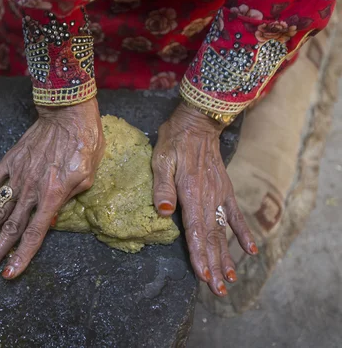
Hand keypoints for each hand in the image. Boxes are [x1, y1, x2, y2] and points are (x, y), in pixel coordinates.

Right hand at [0, 98, 104, 278]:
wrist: (69, 113)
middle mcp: (32, 189)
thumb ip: (69, 198)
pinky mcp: (11, 160)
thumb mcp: (88, 176)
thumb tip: (54, 214)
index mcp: (53, 196)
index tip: (8, 272)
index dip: (21, 255)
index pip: (35, 233)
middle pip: (11, 226)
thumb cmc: (84, 143)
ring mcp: (18, 175)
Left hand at [151, 102, 257, 296]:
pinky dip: (242, 233)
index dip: (200, 256)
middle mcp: (208, 199)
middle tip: (219, 290)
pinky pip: (235, 215)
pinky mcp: (224, 189)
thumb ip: (162, 186)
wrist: (199, 122)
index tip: (204, 277)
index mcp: (192, 194)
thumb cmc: (175, 141)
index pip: (196, 232)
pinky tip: (249, 250)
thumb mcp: (161, 159)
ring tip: (230, 278)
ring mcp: (219, 195)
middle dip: (214, 265)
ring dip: (226, 256)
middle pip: (212, 238)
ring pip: (223, 231)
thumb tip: (164, 211)